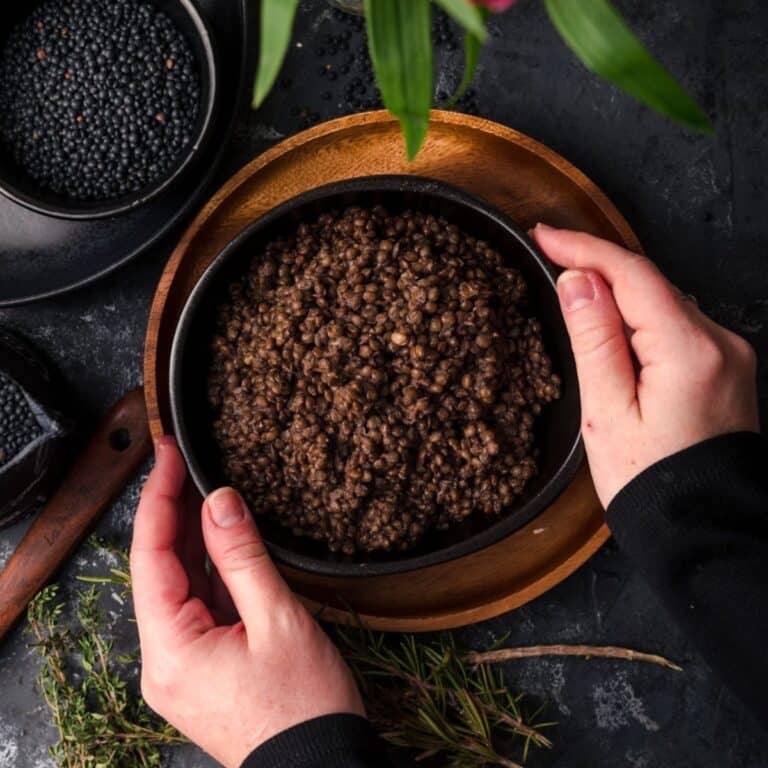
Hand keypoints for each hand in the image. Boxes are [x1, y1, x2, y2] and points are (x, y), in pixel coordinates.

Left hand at [130, 437, 363, 767]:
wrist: (318, 766)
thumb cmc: (303, 706)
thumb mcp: (277, 620)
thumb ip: (243, 555)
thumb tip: (220, 500)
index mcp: (172, 650)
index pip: (152, 556)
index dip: (158, 499)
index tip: (166, 456)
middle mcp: (164, 660)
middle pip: (160, 569)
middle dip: (173, 514)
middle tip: (185, 463)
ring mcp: (181, 666)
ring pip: (179, 586)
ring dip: (192, 539)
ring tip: (202, 490)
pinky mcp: (201, 667)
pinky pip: (197, 607)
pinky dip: (208, 570)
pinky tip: (220, 539)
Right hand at [532, 224, 758, 507]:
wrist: (703, 532)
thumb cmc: (650, 483)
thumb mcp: (606, 413)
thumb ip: (595, 341)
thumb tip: (578, 280)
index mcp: (690, 350)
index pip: (632, 275)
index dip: (584, 249)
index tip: (544, 235)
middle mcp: (720, 343)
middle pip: (650, 284)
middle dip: (598, 265)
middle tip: (549, 252)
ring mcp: (729, 356)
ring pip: (663, 302)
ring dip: (618, 290)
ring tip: (572, 286)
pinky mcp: (725, 370)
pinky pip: (677, 326)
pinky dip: (641, 316)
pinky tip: (613, 323)